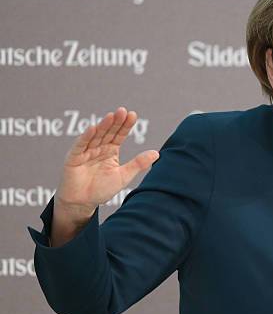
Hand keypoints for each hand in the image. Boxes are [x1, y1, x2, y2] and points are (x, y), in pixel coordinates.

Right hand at [53, 106, 158, 229]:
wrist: (83, 203)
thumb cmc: (102, 189)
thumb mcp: (124, 176)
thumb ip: (138, 164)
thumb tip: (157, 153)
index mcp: (111, 151)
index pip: (119, 135)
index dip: (125, 126)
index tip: (133, 115)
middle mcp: (99, 148)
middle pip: (108, 132)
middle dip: (115, 122)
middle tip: (123, 111)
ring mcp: (86, 152)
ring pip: (95, 136)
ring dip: (103, 126)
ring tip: (111, 116)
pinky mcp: (73, 158)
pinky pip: (80, 146)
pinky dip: (86, 137)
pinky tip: (93, 128)